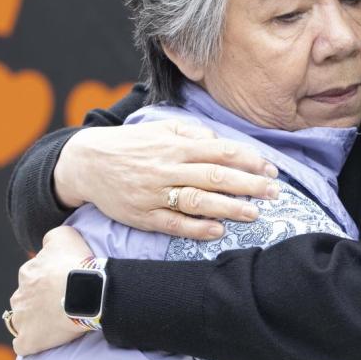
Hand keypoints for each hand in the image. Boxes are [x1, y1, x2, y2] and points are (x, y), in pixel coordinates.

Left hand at [9, 226, 93, 355]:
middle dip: (37, 301)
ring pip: (21, 321)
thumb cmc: (77, 264)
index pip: (32, 276)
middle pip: (25, 299)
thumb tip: (46, 246)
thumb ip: (51, 238)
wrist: (87, 292)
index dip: (48, 281)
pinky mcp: (28, 341)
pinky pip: (23, 344)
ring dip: (33, 321)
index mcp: (27, 273)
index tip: (63, 284)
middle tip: (61, 303)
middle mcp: (19, 296)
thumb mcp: (65, 236)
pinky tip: (43, 339)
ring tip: (55, 322)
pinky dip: (30, 342)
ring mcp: (22, 320)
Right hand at [53, 118, 281, 239]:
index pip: (220, 151)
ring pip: (197, 201)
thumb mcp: (160, 129)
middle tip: (274, 192)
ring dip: (228, 208)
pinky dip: (196, 228)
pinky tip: (218, 231)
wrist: (86, 163)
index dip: (249, 160)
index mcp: (175, 145)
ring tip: (254, 214)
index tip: (271, 169)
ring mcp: (155, 193)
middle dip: (248, 184)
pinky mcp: (143, 215)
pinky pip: (173, 223)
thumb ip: (192, 133)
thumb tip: (220, 140)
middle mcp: (167, 168)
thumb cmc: (131, 145)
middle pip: (214, 176)